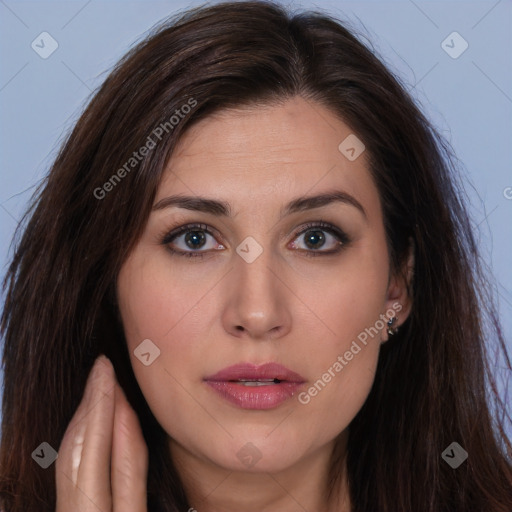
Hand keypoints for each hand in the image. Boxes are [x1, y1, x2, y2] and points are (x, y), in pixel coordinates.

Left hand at [56, 355, 147, 510]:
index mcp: (95, 511)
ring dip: (84, 413)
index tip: (107, 368)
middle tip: (103, 364)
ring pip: (70, 452)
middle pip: (80, 446)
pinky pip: (68, 462)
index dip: (105, 404)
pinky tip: (90, 415)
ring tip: (98, 381)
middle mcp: (74, 508)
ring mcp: (65, 507)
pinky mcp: (66, 504)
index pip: (100, 446)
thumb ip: (131, 464)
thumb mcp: (137, 509)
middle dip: (92, 402)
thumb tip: (124, 410)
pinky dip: (80, 432)